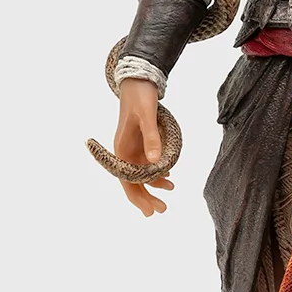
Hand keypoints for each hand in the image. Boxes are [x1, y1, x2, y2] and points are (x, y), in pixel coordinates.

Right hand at [114, 78, 173, 215]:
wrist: (137, 80)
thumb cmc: (140, 97)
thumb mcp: (147, 115)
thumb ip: (152, 138)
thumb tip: (156, 162)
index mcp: (122, 149)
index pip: (128, 181)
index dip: (139, 197)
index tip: (150, 211)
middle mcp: (125, 152)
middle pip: (133, 182)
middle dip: (146, 198)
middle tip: (162, 210)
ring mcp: (133, 148)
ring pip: (140, 175)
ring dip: (153, 187)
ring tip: (168, 197)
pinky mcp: (141, 143)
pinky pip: (147, 165)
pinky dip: (157, 174)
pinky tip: (168, 179)